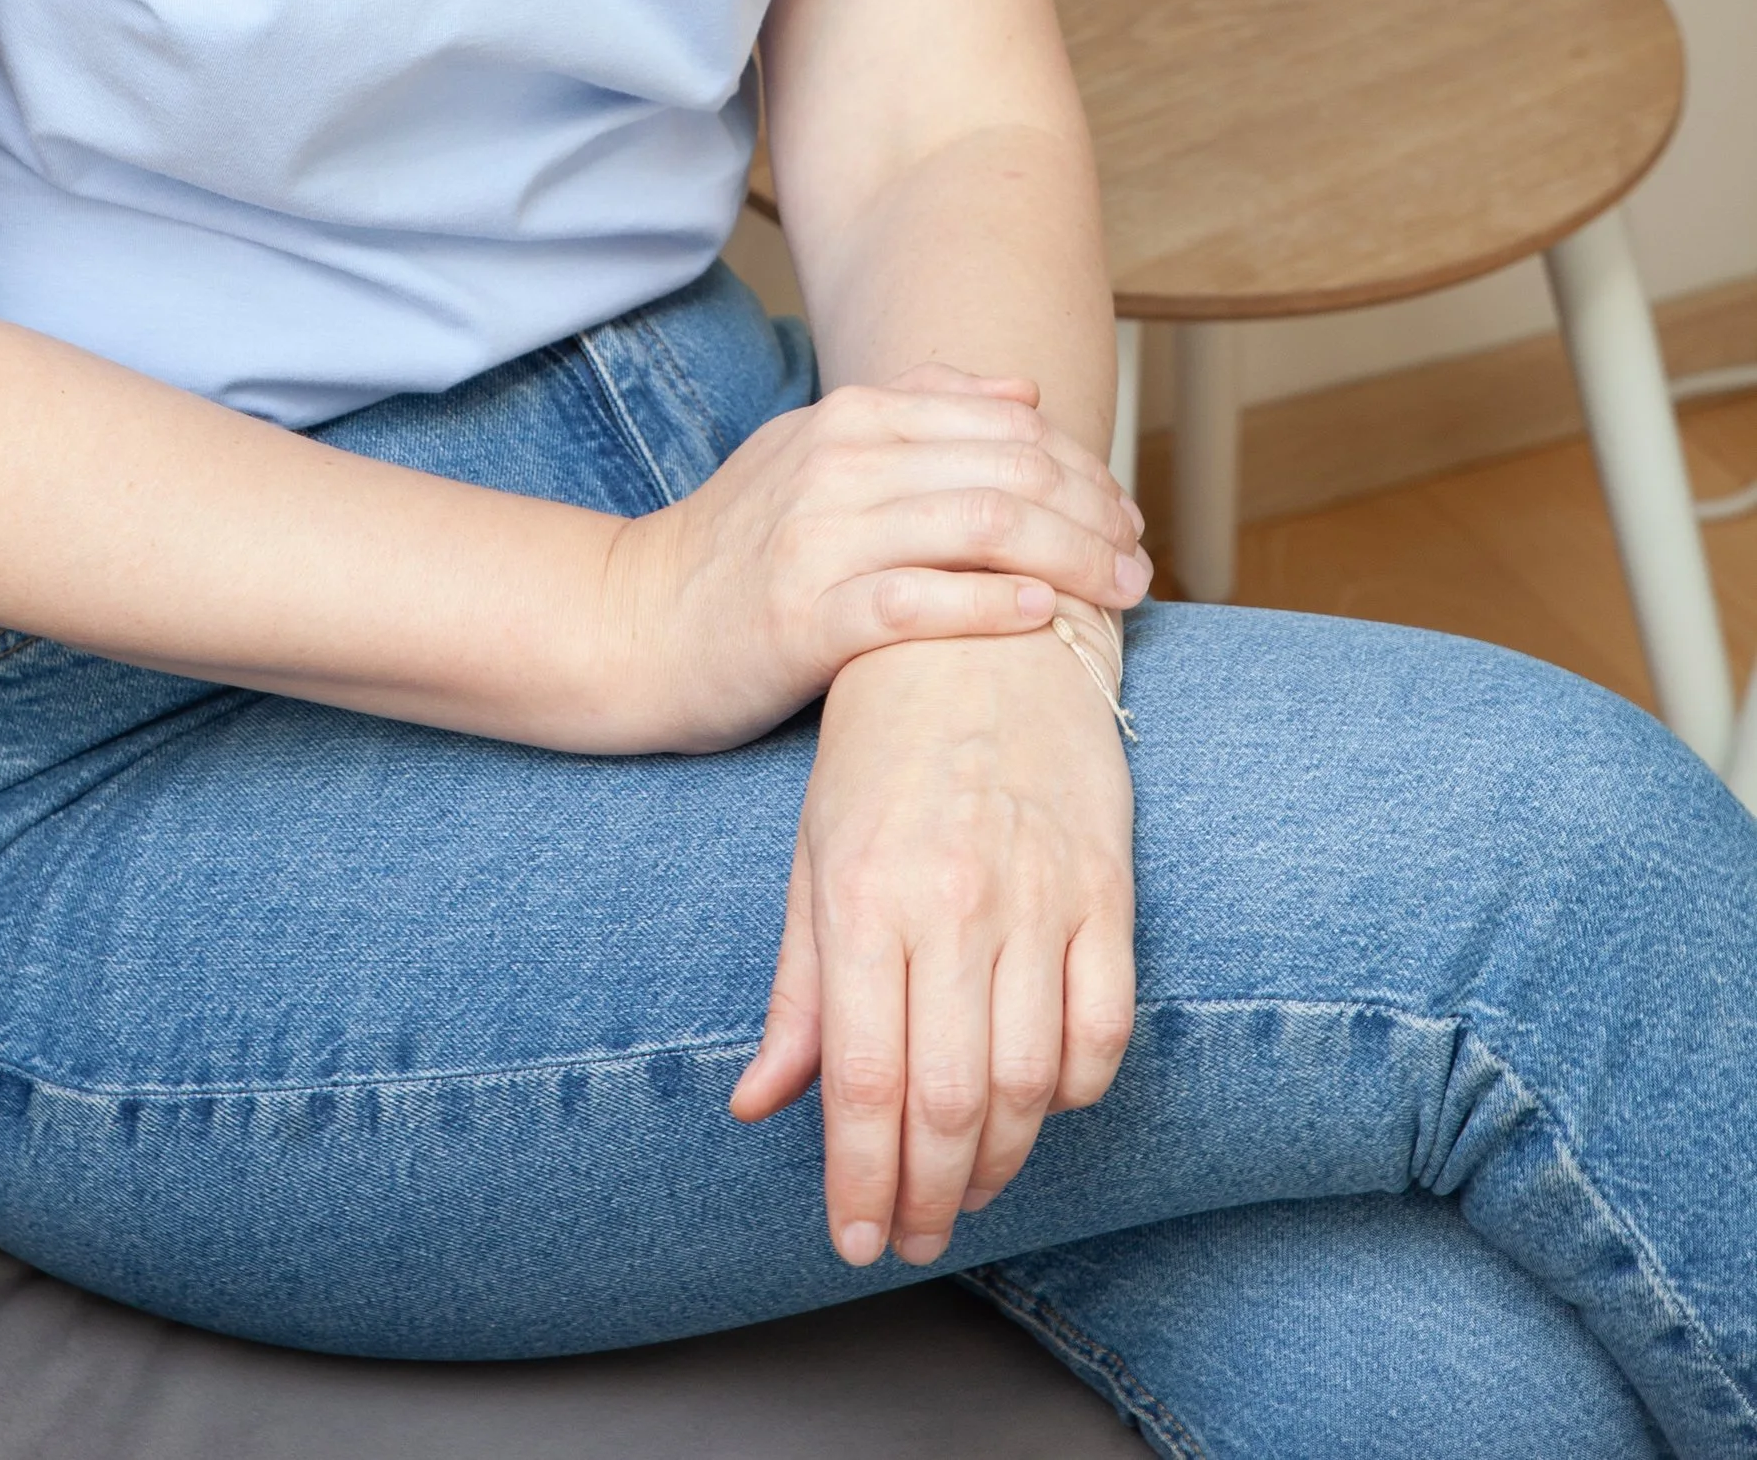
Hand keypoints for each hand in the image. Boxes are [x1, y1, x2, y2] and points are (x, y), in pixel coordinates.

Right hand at [596, 371, 1147, 754]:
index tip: (1125, 513)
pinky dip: (991, 606)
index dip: (1081, 467)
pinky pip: (919, 604)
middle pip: (1008, 473)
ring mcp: (822, 538)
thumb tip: (1025, 393)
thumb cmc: (739, 547)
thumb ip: (917, 412)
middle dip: (1093, 513)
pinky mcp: (805, 618)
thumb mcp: (815, 452)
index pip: (1004, 425)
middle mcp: (841, 463)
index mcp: (852, 417)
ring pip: (980, 528)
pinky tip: (1042, 615)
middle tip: (1140, 560)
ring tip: (1120, 592)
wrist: (632, 622)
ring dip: (1071, 559)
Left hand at [729, 625, 1136, 1266]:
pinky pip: (1103, 1028)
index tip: (854, 1237)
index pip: (862, 1080)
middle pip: (950, 1102)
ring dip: (1001, 1164)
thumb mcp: (815, 849)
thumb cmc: (881, 740)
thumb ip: (796, 986)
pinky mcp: (1106, 888)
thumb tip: (758, 1106)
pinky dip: (1076, 1092)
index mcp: (861, 893)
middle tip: (913, 1237)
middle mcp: (951, 902)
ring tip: (970, 1191)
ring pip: (1031, 1084)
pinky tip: (1040, 1107)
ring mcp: (1038, 896)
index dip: (859, 1179)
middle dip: (928, 1195)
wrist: (985, 627)